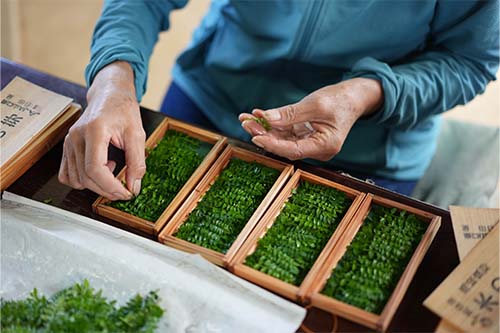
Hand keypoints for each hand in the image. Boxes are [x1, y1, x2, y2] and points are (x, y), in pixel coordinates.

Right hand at [58, 61, 145, 199]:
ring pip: (76, 179)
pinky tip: (99, 168)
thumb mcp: (137, 134)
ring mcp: (68, 142)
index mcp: (94, 131)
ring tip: (112, 169)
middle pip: (85, 177)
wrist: (109, 94)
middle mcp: (76, 137)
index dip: (111, 187)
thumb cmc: (123, 110)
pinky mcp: (66, 146)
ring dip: (96, 185)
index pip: (95, 169)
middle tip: (125, 190)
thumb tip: (133, 187)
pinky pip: (67, 174)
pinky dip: (82, 180)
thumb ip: (137, 162)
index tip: (126, 193)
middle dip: (107, 190)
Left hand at [239, 78, 382, 160]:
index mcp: (325, 147)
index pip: (293, 151)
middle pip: (285, 146)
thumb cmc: (340, 100)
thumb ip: (290, 114)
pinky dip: (272, 124)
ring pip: (282, 139)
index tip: (256, 136)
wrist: (354, 97)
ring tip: (247, 119)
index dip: (273, 145)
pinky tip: (258, 116)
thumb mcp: (315, 104)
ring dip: (264, 129)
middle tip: (246, 123)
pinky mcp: (305, 136)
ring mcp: (310, 143)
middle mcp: (317, 149)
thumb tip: (266, 118)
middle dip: (264, 135)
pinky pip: (285, 133)